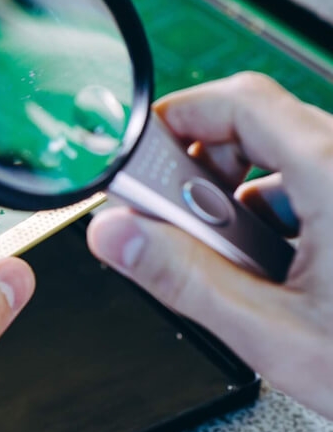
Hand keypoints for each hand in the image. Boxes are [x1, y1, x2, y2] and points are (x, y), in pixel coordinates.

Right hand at [88, 72, 332, 418]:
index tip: (138, 155)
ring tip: (231, 260)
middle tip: (173, 220)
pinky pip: (316, 188)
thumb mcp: (273, 331)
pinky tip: (273, 271)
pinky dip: (278, 218)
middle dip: (201, 172)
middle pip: (258, 129)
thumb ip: (183, 277)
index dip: (177, 118)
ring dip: (239, 201)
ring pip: (286, 163)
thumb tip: (118, 235)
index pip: (240, 101)